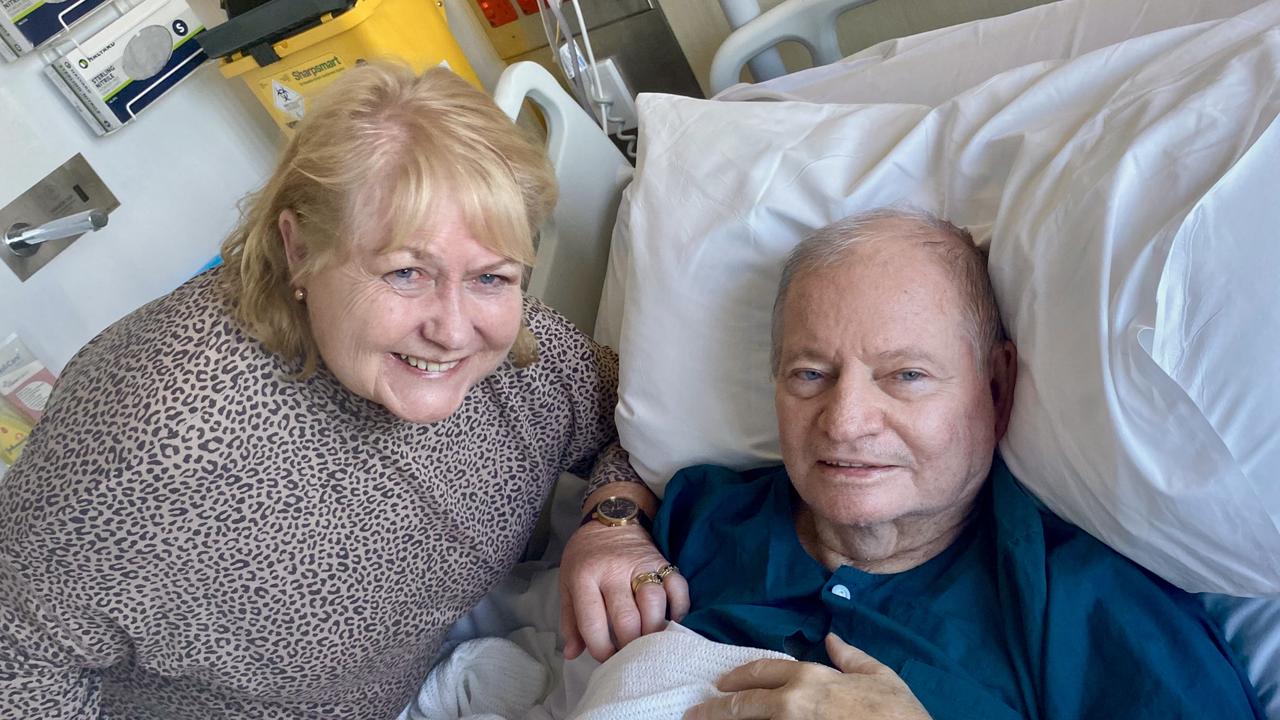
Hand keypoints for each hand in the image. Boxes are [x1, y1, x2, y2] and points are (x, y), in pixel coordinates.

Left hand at [559, 522, 689, 661]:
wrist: (611, 517)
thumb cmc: (586, 556)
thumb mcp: (568, 583)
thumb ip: (570, 620)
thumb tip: (572, 654)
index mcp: (584, 577)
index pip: (592, 623)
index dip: (601, 649)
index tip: (607, 658)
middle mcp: (614, 571)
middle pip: (627, 619)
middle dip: (630, 646)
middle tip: (631, 655)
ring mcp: (641, 565)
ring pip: (654, 603)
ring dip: (654, 630)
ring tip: (651, 643)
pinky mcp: (662, 561)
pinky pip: (678, 587)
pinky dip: (679, 608)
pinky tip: (672, 621)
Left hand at [684, 634, 931, 719]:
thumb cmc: (898, 712)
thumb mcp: (880, 675)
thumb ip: (852, 657)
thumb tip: (833, 640)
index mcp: (811, 678)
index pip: (763, 671)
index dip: (739, 677)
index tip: (720, 684)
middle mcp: (793, 704)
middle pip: (744, 705)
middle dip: (716, 708)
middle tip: (695, 714)